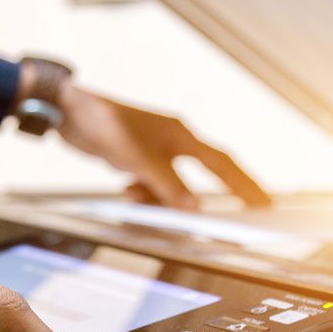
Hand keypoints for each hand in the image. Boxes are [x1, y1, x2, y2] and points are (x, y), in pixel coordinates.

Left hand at [56, 86, 271, 209]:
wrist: (68, 111)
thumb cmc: (103, 122)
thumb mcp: (137, 160)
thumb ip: (166, 185)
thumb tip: (194, 209)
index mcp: (180, 136)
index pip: (222, 164)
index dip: (245, 184)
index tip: (264, 202)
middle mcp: (173, 142)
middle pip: (202, 176)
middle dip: (203, 199)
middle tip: (226, 220)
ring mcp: (155, 150)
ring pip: (170, 185)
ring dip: (158, 197)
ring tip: (136, 194)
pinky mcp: (137, 157)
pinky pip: (151, 183)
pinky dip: (143, 191)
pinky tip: (128, 188)